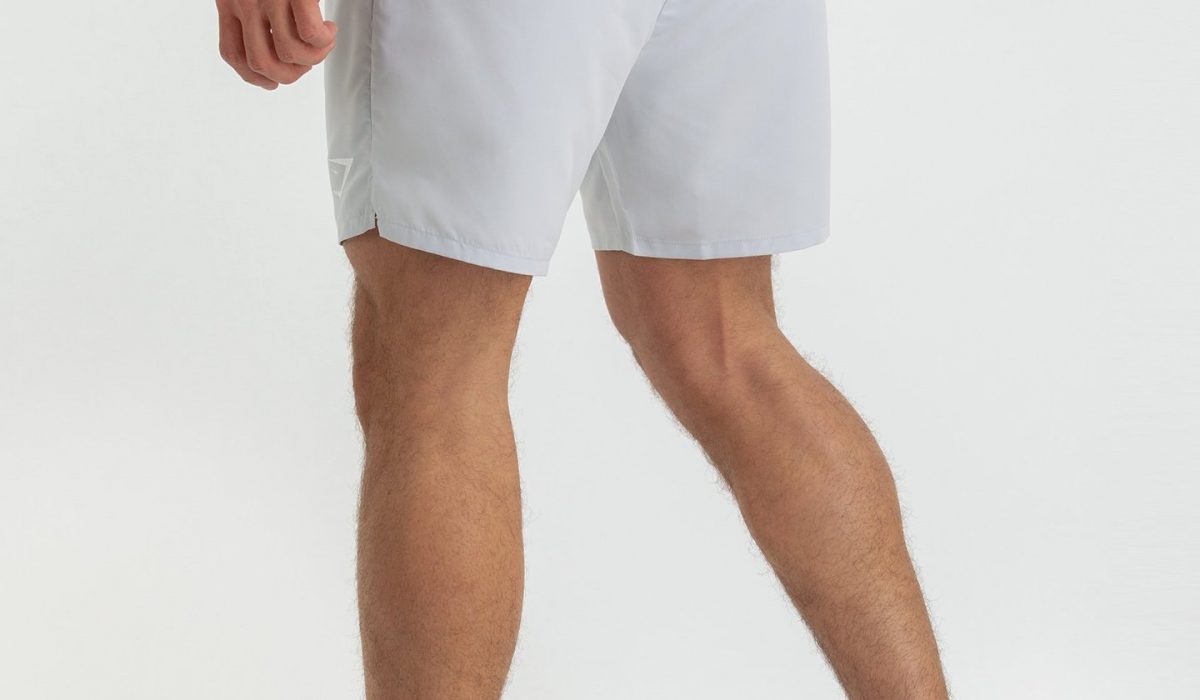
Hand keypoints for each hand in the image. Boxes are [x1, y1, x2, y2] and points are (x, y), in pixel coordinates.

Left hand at [217, 0, 336, 89]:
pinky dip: (324, 40)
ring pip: (288, 53)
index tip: (272, 82)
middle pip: (261, 63)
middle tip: (306, 62)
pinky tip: (329, 28)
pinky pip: (310, 34)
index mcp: (229, 1)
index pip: (232, 54)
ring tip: (324, 41)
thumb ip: (254, 15)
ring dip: (313, 57)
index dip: (254, 78)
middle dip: (289, 75)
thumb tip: (275, 52)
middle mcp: (244, 1)